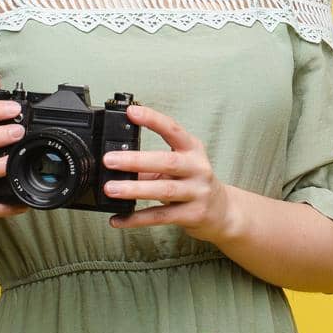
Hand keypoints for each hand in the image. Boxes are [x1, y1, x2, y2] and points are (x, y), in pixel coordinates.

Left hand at [102, 103, 238, 243]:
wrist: (222, 211)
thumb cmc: (193, 183)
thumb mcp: (178, 167)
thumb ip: (149, 165)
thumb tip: (116, 165)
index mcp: (192, 149)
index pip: (173, 129)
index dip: (153, 119)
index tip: (132, 112)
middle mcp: (198, 168)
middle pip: (167, 161)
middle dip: (136, 160)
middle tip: (110, 160)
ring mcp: (198, 192)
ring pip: (164, 190)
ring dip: (134, 189)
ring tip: (110, 188)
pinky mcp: (193, 215)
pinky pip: (161, 216)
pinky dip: (136, 219)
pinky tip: (118, 219)